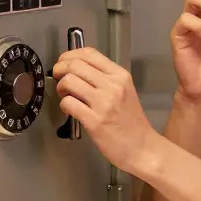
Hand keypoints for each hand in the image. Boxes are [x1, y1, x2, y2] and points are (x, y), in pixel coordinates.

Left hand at [53, 47, 159, 173]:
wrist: (142, 148)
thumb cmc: (132, 123)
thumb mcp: (125, 92)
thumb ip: (105, 79)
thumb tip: (77, 70)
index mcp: (121, 76)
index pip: (89, 53)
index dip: (70, 55)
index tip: (64, 62)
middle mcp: (113, 86)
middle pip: (75, 65)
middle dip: (60, 69)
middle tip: (58, 78)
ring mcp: (104, 103)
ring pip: (69, 81)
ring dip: (61, 87)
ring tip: (66, 95)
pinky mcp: (94, 121)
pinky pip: (68, 103)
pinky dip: (63, 105)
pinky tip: (70, 110)